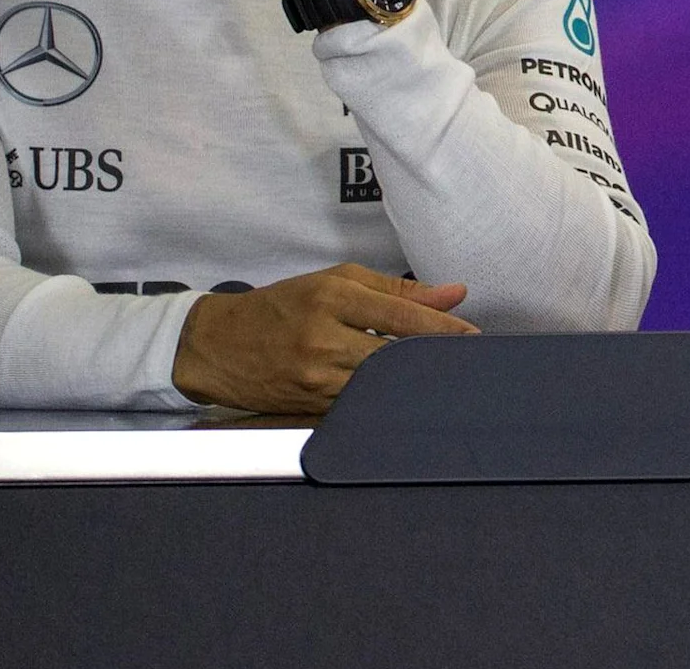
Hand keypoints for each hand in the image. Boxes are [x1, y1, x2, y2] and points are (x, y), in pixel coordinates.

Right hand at [172, 264, 476, 413]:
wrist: (214, 346)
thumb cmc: (280, 306)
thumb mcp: (334, 282)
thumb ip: (396, 288)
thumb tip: (455, 293)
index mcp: (332, 297)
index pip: (403, 315)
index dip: (444, 328)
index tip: (475, 336)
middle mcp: (324, 338)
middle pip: (397, 355)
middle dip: (434, 360)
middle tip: (470, 363)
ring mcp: (315, 378)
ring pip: (382, 386)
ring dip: (414, 384)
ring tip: (443, 381)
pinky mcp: (310, 407)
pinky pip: (359, 406)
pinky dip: (385, 402)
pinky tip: (405, 399)